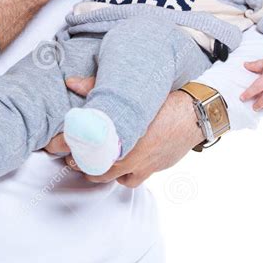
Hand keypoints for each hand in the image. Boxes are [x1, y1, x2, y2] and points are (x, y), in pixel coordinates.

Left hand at [47, 76, 203, 186]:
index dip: (74, 155)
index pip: (89, 155)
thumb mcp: (131, 96)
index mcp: (122, 141)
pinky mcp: (155, 169)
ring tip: (99, 164)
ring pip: (118, 179)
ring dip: (107, 174)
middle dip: (87, 167)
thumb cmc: (165, 101)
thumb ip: (96, 88)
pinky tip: (124, 165)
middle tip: (77, 159)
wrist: (195, 114)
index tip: (67, 152)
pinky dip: (127, 175)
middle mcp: (132, 159)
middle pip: (100, 172)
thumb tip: (71, 82)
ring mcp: (145, 166)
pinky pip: (135, 179)